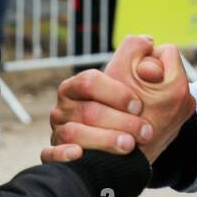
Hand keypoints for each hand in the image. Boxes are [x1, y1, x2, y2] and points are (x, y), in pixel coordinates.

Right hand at [43, 36, 193, 163]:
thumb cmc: (129, 113)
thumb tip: (147, 41)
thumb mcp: (138, 84)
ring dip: (103, 140)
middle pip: (87, 111)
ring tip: (129, 146)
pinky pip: (49, 155)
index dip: (115, 92)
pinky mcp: (55, 155)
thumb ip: (142, 60)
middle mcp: (63, 108)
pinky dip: (62, 155)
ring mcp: (58, 132)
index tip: (139, 105)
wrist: (124, 151)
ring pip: (73, 134)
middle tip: (145, 132)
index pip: (89, 82)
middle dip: (120, 122)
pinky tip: (79, 155)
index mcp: (77, 86)